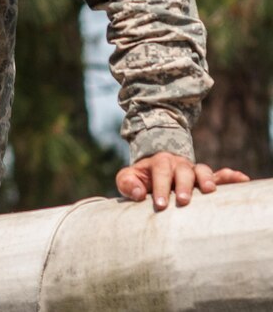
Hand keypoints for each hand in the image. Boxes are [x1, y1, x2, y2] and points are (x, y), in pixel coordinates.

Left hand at [116, 151, 249, 210]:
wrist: (154, 169)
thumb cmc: (140, 178)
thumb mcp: (127, 177)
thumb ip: (127, 183)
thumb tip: (138, 193)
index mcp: (159, 162)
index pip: (160, 172)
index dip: (160, 187)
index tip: (159, 205)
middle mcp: (178, 164)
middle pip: (183, 171)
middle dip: (184, 186)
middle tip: (183, 201)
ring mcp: (193, 170)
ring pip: (202, 171)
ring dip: (207, 179)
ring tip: (210, 191)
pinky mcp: (205, 178)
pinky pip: (220, 175)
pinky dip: (230, 177)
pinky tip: (242, 180)